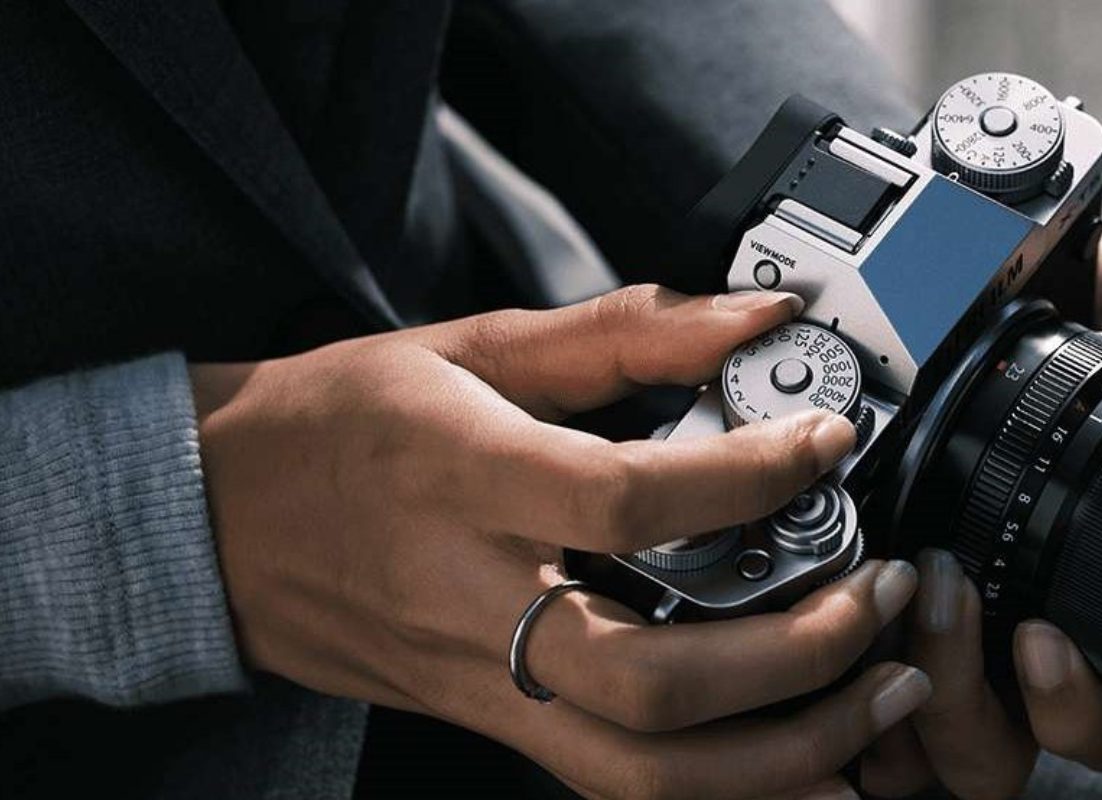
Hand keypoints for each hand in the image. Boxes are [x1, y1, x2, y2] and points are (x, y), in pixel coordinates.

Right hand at [193, 285, 931, 799]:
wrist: (218, 521)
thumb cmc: (337, 423)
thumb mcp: (466, 346)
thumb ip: (622, 331)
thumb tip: (751, 314)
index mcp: (468, 483)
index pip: (627, 503)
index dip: (748, 478)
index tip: (828, 443)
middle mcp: (477, 601)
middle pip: (656, 680)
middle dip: (801, 653)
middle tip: (883, 595)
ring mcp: (484, 683)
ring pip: (646, 770)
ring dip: (787, 750)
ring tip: (880, 693)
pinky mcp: (493, 723)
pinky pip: (618, 787)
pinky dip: (729, 792)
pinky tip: (810, 767)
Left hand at [858, 226, 1101, 797]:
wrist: (974, 272)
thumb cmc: (1082, 311)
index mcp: (1099, 613)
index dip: (1077, 710)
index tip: (1040, 637)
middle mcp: (1011, 650)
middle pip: (1002, 759)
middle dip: (969, 703)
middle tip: (948, 592)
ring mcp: (928, 645)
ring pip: (912, 748)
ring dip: (895, 686)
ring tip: (891, 582)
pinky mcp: (850, 625)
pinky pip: (834, 714)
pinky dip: (827, 682)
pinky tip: (821, 604)